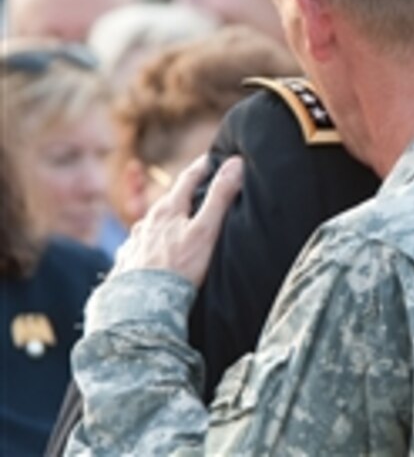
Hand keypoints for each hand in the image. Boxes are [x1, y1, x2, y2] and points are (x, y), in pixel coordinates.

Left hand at [112, 155, 243, 285]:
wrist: (143, 306)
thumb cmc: (179, 268)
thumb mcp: (206, 230)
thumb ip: (220, 196)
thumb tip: (235, 164)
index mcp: (168, 210)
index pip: (188, 179)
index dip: (203, 167)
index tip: (213, 158)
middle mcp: (147, 222)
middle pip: (168, 201)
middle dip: (184, 194)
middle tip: (198, 190)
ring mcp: (134, 242)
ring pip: (152, 224)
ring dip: (164, 220)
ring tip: (175, 224)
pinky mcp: (127, 263)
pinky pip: (139, 247)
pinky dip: (149, 243)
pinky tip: (151, 253)